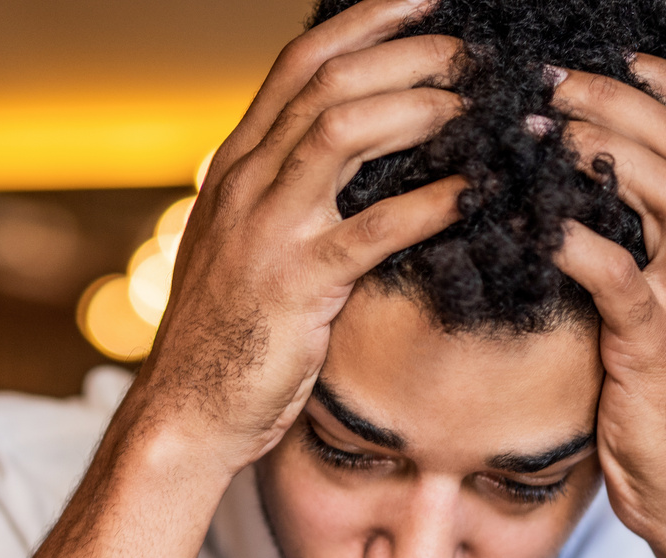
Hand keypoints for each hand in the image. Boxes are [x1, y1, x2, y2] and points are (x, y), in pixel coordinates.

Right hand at [119, 0, 466, 470]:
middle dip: (408, 52)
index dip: (366, 19)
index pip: (301, 62)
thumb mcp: (243, 242)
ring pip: (344, 130)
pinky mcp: (297, 286)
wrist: (186, 411)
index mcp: (237, 165)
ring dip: (422, 108)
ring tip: (479, 109)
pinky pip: (374, 229)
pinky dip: (432, 204)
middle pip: (330, 80)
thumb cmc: (228, 333)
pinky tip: (478, 195)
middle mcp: (246, 182)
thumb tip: (345, 150)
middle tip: (473, 51)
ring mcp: (267, 230)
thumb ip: (283, 191)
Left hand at [548, 57, 665, 557]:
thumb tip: (596, 203)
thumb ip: (653, 257)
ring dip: (594, 148)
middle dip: (614, 96)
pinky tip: (531, 221)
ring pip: (662, 189)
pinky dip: (574, 239)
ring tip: (531, 128)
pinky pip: (618, 273)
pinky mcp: (655, 346)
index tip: (609, 53)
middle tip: (545, 78)